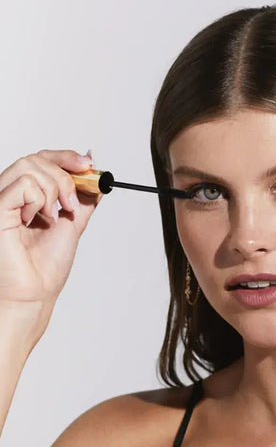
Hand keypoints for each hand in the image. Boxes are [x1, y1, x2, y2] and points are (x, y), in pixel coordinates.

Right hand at [0, 148, 101, 346]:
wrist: (37, 290)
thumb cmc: (47, 264)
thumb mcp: (74, 221)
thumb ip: (83, 197)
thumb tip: (96, 172)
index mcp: (26, 195)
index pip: (41, 159)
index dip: (66, 156)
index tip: (89, 163)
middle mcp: (10, 194)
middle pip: (37, 158)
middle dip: (65, 175)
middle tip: (72, 202)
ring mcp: (2, 199)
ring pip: (30, 166)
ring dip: (54, 189)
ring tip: (55, 215)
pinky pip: (23, 184)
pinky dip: (39, 199)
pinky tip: (37, 219)